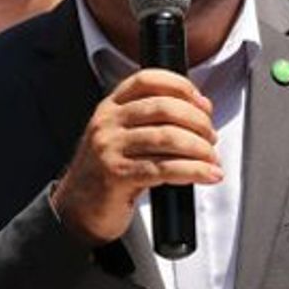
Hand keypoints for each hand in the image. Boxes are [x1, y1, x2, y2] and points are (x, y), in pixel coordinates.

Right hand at [52, 69, 220, 246]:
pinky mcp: (117, 175)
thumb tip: (199, 111)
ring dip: (199, 148)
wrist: (77, 209)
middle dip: (197, 121)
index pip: (147, 79)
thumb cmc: (107, 172)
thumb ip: (150, 121)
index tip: (203, 104)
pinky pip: (164, 168)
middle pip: (164, 107)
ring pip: (167, 137)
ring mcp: (109, 148)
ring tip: (212, 159)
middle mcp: (107, 122)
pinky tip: (207, 175)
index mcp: (110, 106)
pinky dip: (193, 171)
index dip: (181, 86)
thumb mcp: (120, 136)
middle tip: (211, 137)